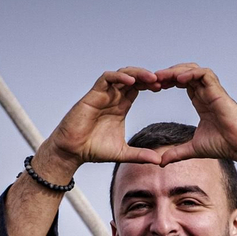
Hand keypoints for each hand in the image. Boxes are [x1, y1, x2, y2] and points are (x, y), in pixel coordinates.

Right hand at [36, 68, 164, 176]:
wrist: (72, 152)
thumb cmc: (94, 150)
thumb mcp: (123, 153)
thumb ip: (141, 155)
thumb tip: (160, 162)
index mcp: (121, 106)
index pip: (138, 88)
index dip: (151, 85)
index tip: (164, 88)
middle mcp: (112, 97)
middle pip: (133, 78)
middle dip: (148, 77)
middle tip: (163, 81)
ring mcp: (103, 94)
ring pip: (121, 74)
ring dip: (137, 73)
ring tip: (152, 78)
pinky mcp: (92, 95)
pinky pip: (106, 78)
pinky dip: (119, 76)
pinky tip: (132, 81)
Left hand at [152, 64, 236, 165]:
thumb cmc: (225, 145)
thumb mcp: (193, 149)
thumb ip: (177, 152)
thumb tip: (161, 162)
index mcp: (201, 101)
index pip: (182, 83)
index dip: (167, 82)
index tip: (153, 88)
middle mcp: (207, 93)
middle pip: (185, 73)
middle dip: (168, 73)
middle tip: (152, 79)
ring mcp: (213, 91)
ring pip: (193, 70)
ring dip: (176, 70)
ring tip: (161, 77)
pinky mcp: (219, 92)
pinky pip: (204, 74)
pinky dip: (191, 73)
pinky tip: (178, 79)